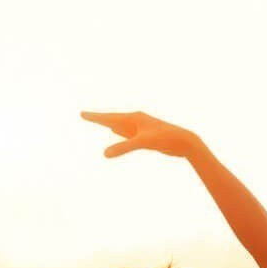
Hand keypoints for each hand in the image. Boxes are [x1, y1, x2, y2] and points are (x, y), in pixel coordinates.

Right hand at [80, 110, 203, 159]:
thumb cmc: (165, 138)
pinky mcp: (145, 136)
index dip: (95, 117)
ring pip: (120, 125)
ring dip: (109, 123)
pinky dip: (119, 131)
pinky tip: (116, 131)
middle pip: (112, 119)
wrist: (184, 142)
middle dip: (99, 118)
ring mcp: (140, 128)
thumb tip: (105, 154)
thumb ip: (123, 148)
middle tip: (86, 115)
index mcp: (134, 118)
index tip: (82, 114)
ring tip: (100, 121)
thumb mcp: (142, 142)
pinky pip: (127, 132)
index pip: (109, 117)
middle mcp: (136, 120)